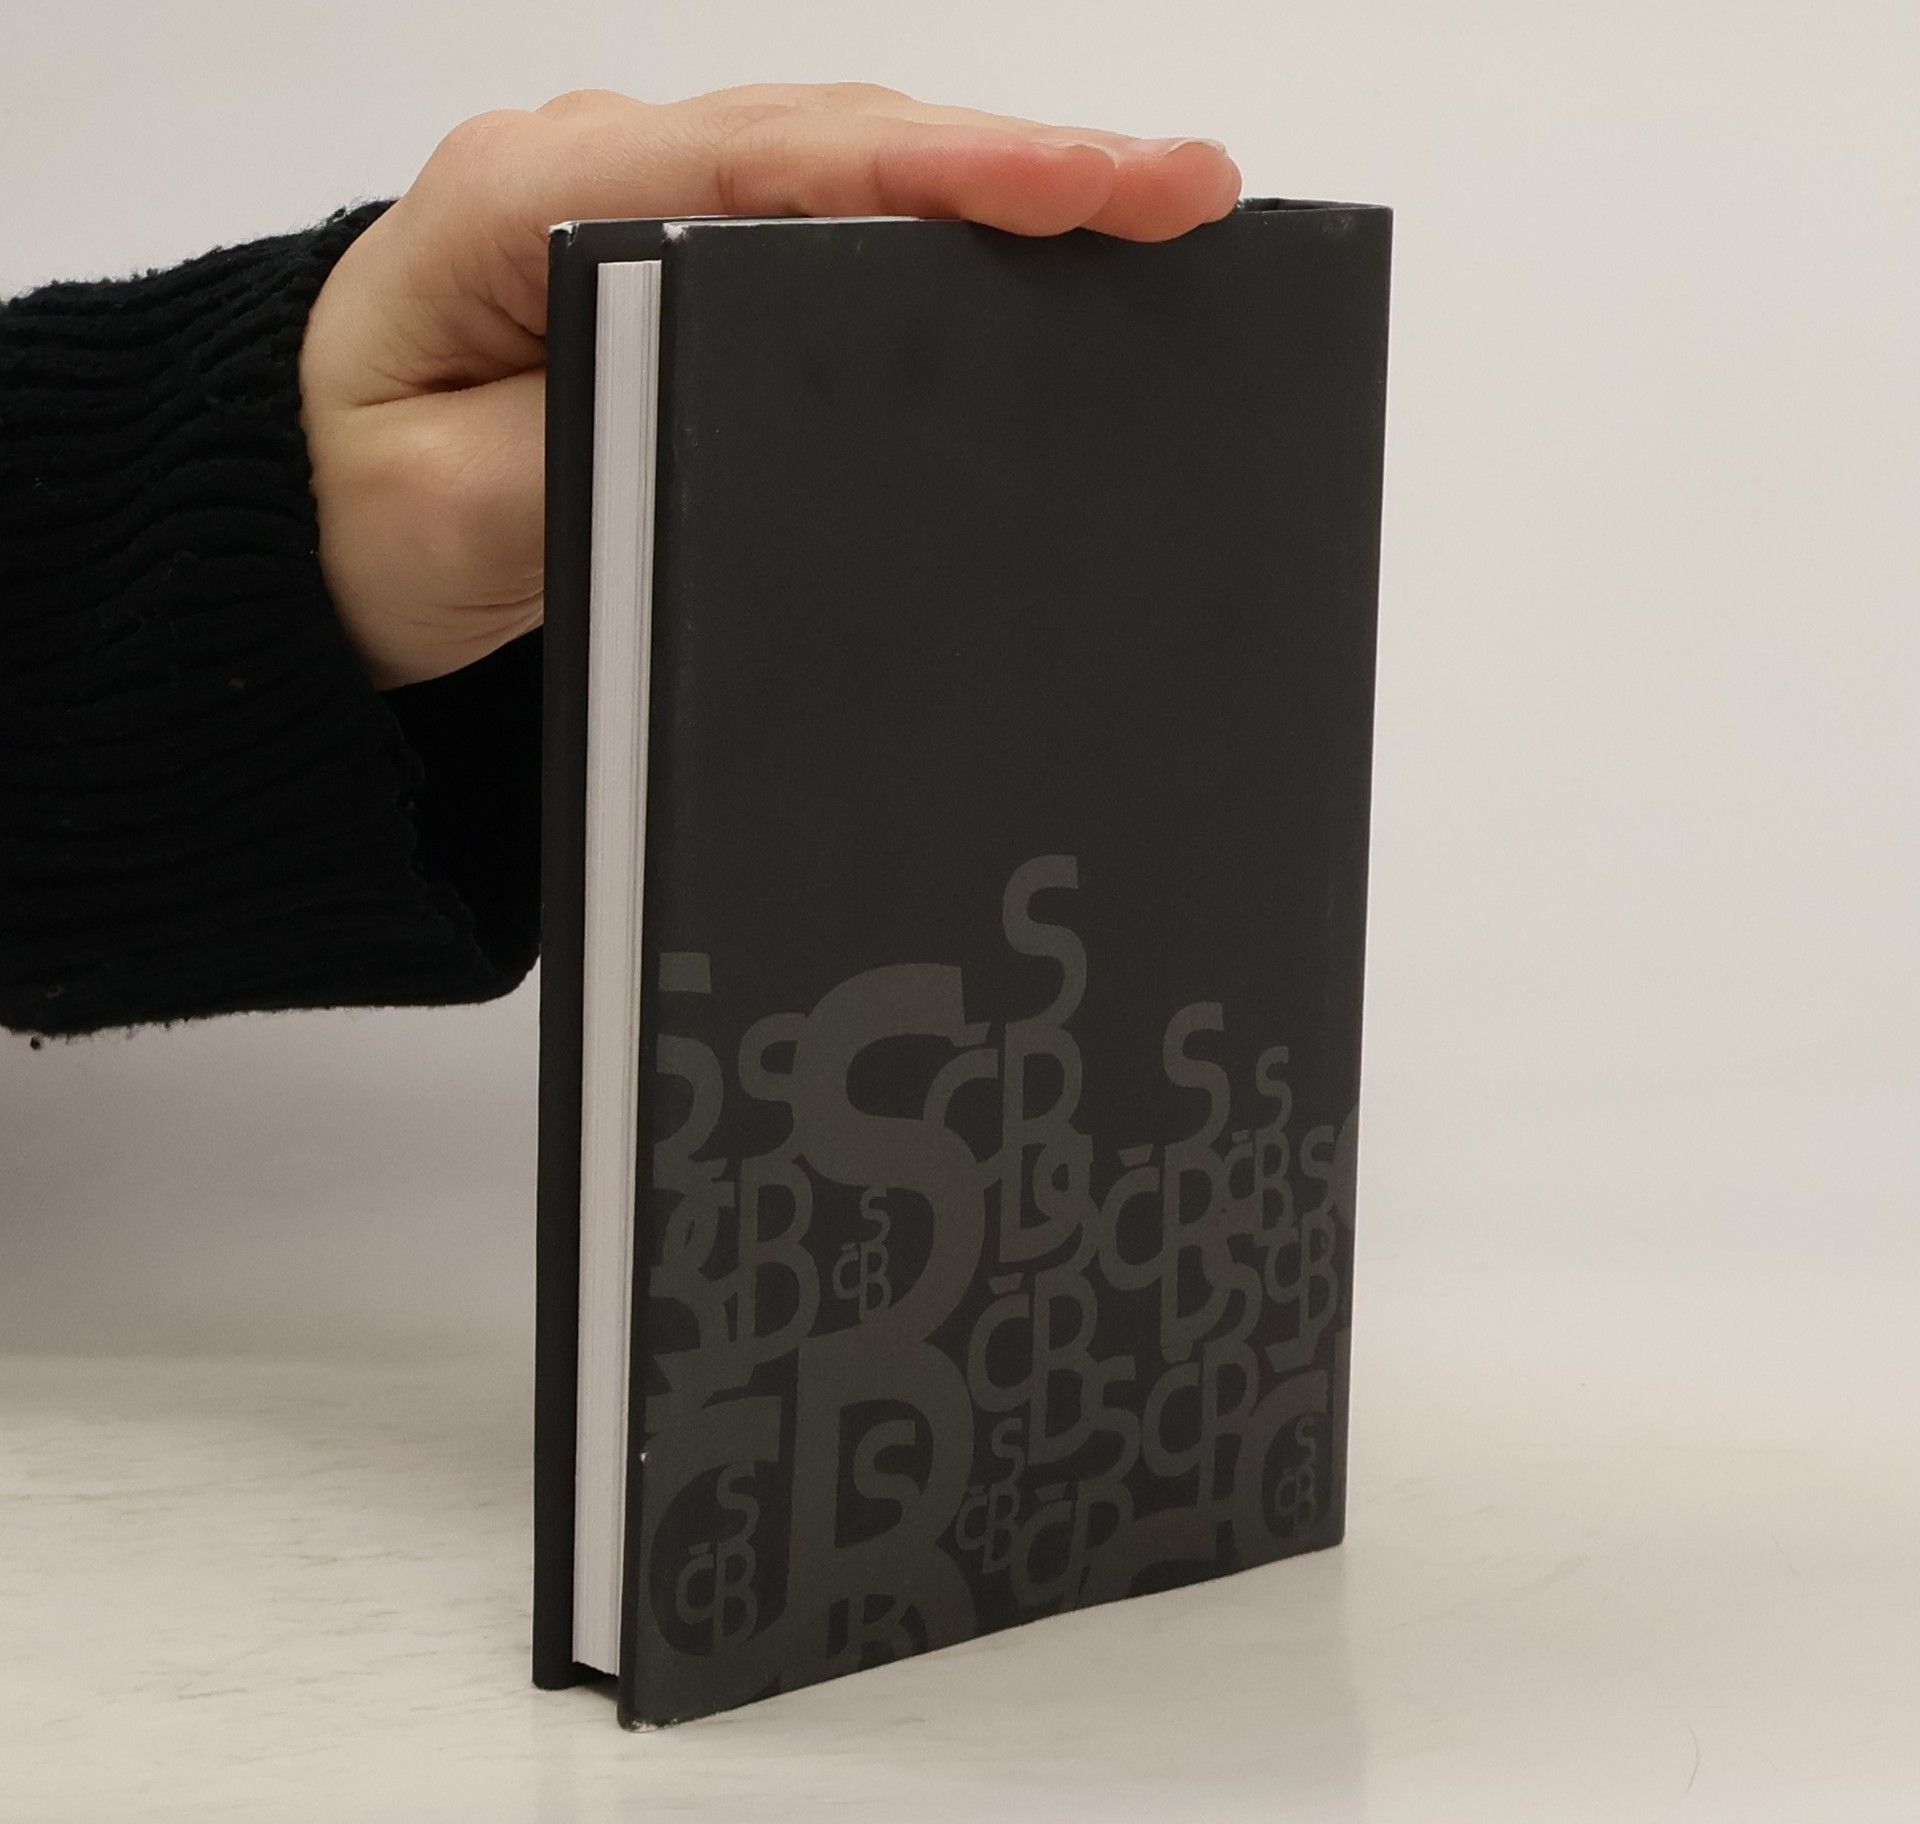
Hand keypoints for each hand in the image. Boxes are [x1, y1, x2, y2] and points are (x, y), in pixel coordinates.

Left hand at [298, 84, 1240, 688]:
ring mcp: (649, 202)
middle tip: (1191, 194)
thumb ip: (578, 460)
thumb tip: (736, 407)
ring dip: (1005, 186)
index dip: (941, 171)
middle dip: (1026, 162)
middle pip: (842, 142)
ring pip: (852, 169)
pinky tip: (1041, 255)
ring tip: (1161, 212)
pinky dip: (943, 233)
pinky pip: (830, 226)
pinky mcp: (684, 259)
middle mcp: (601, 169)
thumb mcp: (446, 519)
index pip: (769, 165)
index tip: (1084, 190)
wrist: (300, 517)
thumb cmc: (352, 514)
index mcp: (528, 200)